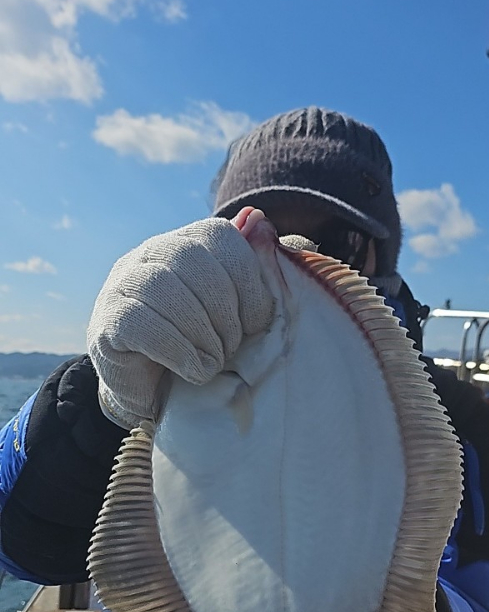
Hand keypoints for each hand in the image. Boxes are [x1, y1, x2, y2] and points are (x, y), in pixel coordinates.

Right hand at [87, 213, 273, 428]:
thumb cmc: (201, 347)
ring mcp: (122, 284)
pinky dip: (178, 350)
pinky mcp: (107, 321)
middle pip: (192, 258)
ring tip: (214, 362)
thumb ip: (247, 271)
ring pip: (163, 287)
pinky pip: (141, 323)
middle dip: (223, 309)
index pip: (220, 235)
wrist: (153, 393)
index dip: (247, 280)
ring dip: (202, 333)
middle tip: (232, 347)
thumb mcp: (235, 312)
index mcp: (187, 242)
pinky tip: (194, 371)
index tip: (254, 323)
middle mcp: (150, 253)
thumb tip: (257, 219)